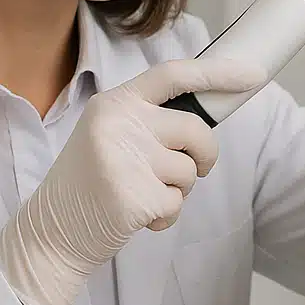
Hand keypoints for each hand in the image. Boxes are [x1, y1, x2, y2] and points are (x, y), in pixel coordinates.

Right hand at [0, 57, 266, 304]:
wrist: (51, 232)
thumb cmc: (90, 183)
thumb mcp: (109, 135)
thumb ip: (149, 121)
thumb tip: (204, 117)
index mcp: (115, 103)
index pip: (173, 75)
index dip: (218, 73)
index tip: (253, 74)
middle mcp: (120, 124)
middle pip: (196, 130)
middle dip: (205, 155)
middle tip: (194, 169)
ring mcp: (128, 160)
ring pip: (190, 171)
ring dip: (178, 189)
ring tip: (141, 195)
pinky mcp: (136, 196)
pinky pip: (177, 203)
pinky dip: (165, 216)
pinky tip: (137, 217)